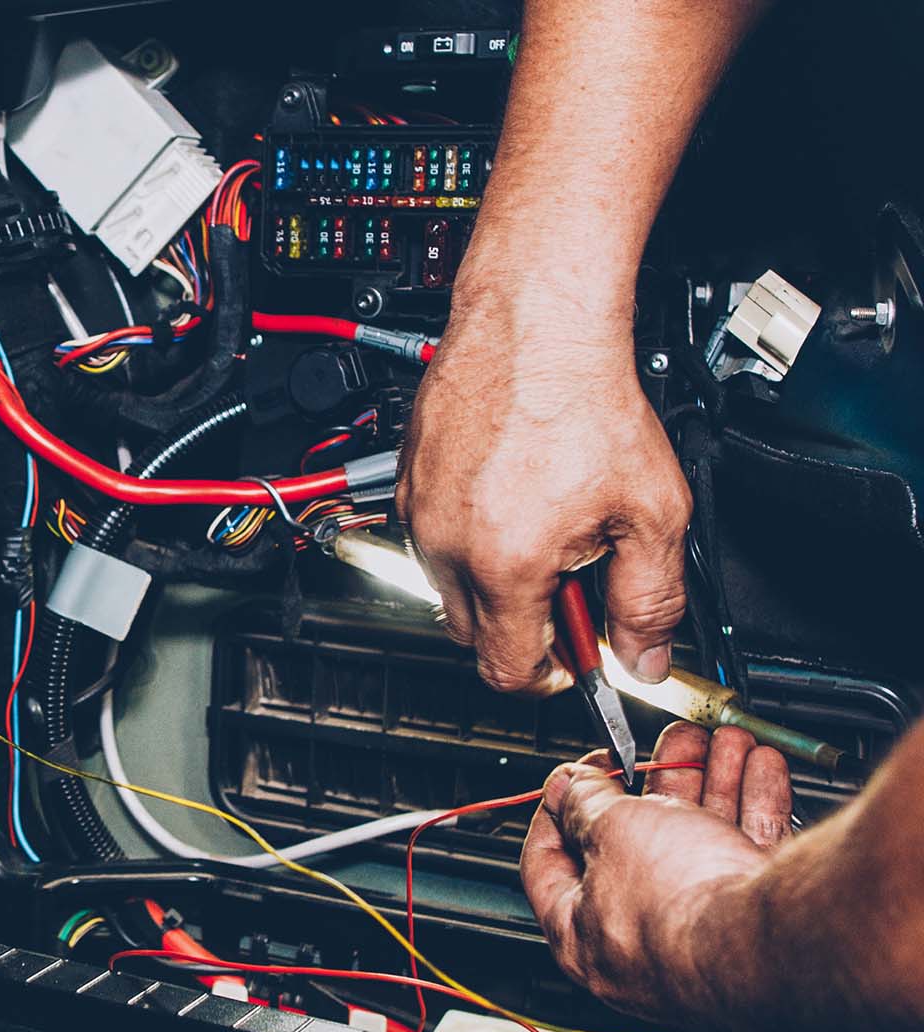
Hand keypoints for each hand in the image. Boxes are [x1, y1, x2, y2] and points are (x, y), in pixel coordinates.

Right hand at [395, 283, 691, 691]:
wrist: (535, 326)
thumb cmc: (585, 399)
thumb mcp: (653, 510)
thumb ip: (651, 599)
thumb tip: (645, 657)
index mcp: (505, 565)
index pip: (507, 668)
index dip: (549, 674)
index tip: (573, 657)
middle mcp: (447, 546)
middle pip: (473, 634)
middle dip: (522, 624)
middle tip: (571, 580)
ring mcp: (421, 514)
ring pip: (449, 586)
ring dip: (493, 579)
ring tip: (543, 524)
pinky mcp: (409, 484)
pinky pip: (432, 539)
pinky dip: (469, 536)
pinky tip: (511, 495)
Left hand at [521, 722, 790, 1023]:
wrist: (776, 940)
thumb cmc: (678, 903)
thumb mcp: (609, 830)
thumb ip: (584, 803)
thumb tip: (569, 788)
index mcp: (582, 935)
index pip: (550, 865)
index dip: (558, 810)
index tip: (573, 778)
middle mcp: (642, 943)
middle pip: (638, 845)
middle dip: (660, 783)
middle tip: (667, 746)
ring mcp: (704, 935)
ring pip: (701, 841)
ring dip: (714, 780)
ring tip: (724, 742)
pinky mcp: (759, 923)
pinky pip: (749, 852)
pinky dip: (756, 803)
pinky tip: (761, 766)